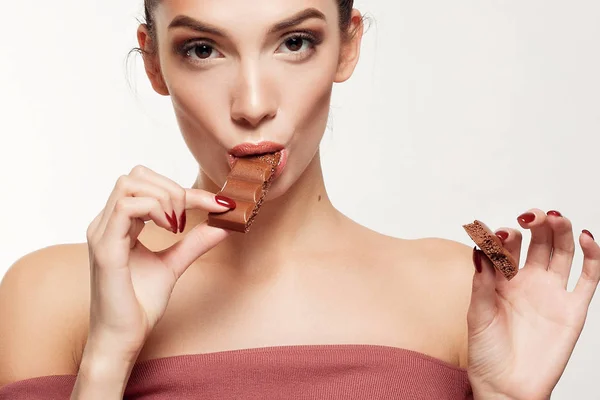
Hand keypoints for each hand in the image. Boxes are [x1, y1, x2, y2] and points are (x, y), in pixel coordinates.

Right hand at [84, 165, 231, 360]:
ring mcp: (102, 233)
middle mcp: (105, 223)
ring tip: (178, 226)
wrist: (122, 338)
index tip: (220, 204)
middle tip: (188, 220)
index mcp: (118, 225)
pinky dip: (155, 210)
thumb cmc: (139, 304)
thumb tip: (223, 224)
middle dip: (172, 189)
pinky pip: (126, 208)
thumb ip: (194, 242)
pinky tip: (169, 230)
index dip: (186, 189)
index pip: (148, 186)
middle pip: (135, 175)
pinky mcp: (106, 248)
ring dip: (165, 198)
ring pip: (129, 184)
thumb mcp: (173, 264)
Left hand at [466, 209, 599, 399]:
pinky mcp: (573, 309)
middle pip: (538, 242)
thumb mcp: (477, 315)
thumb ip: (482, 282)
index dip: (504, 236)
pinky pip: (588, 278)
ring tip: (555, 217)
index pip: (507, 247)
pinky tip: (586, 237)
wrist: (506, 386)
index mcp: (502, 278)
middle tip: (529, 216)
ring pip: (562, 252)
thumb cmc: (486, 352)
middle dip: (535, 224)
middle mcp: (528, 280)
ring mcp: (551, 292)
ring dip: (561, 231)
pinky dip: (592, 256)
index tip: (498, 233)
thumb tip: (480, 249)